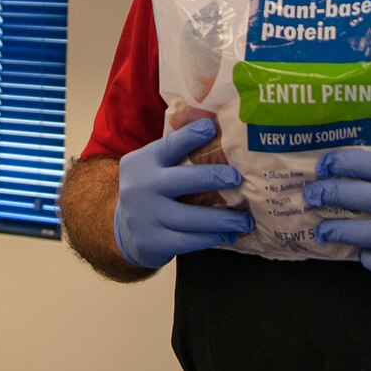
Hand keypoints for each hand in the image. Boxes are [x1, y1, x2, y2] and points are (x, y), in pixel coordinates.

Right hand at [113, 118, 252, 269]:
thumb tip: (219, 140)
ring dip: (223, 218)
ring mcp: (145, 216)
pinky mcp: (153, 242)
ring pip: (191, 217)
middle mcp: (141, 186)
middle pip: (184, 180)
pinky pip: (189, 240)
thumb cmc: (152, 193)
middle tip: (237, 178)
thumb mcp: (153, 170)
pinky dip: (211, 237)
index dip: (190, 136)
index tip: (212, 128)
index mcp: (143, 162)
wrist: (125, 233)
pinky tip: (225, 234)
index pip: (169, 145)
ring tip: (245, 219)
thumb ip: (175, 158)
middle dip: (214, 177)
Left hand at [304, 149, 370, 290]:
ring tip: (322, 230)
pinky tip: (368, 253)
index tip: (322, 168)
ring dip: (330, 230)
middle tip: (310, 197)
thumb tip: (366, 174)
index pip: (357, 162)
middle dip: (321, 195)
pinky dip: (366, 256)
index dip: (333, 164)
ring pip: (349, 231)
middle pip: (344, 194)